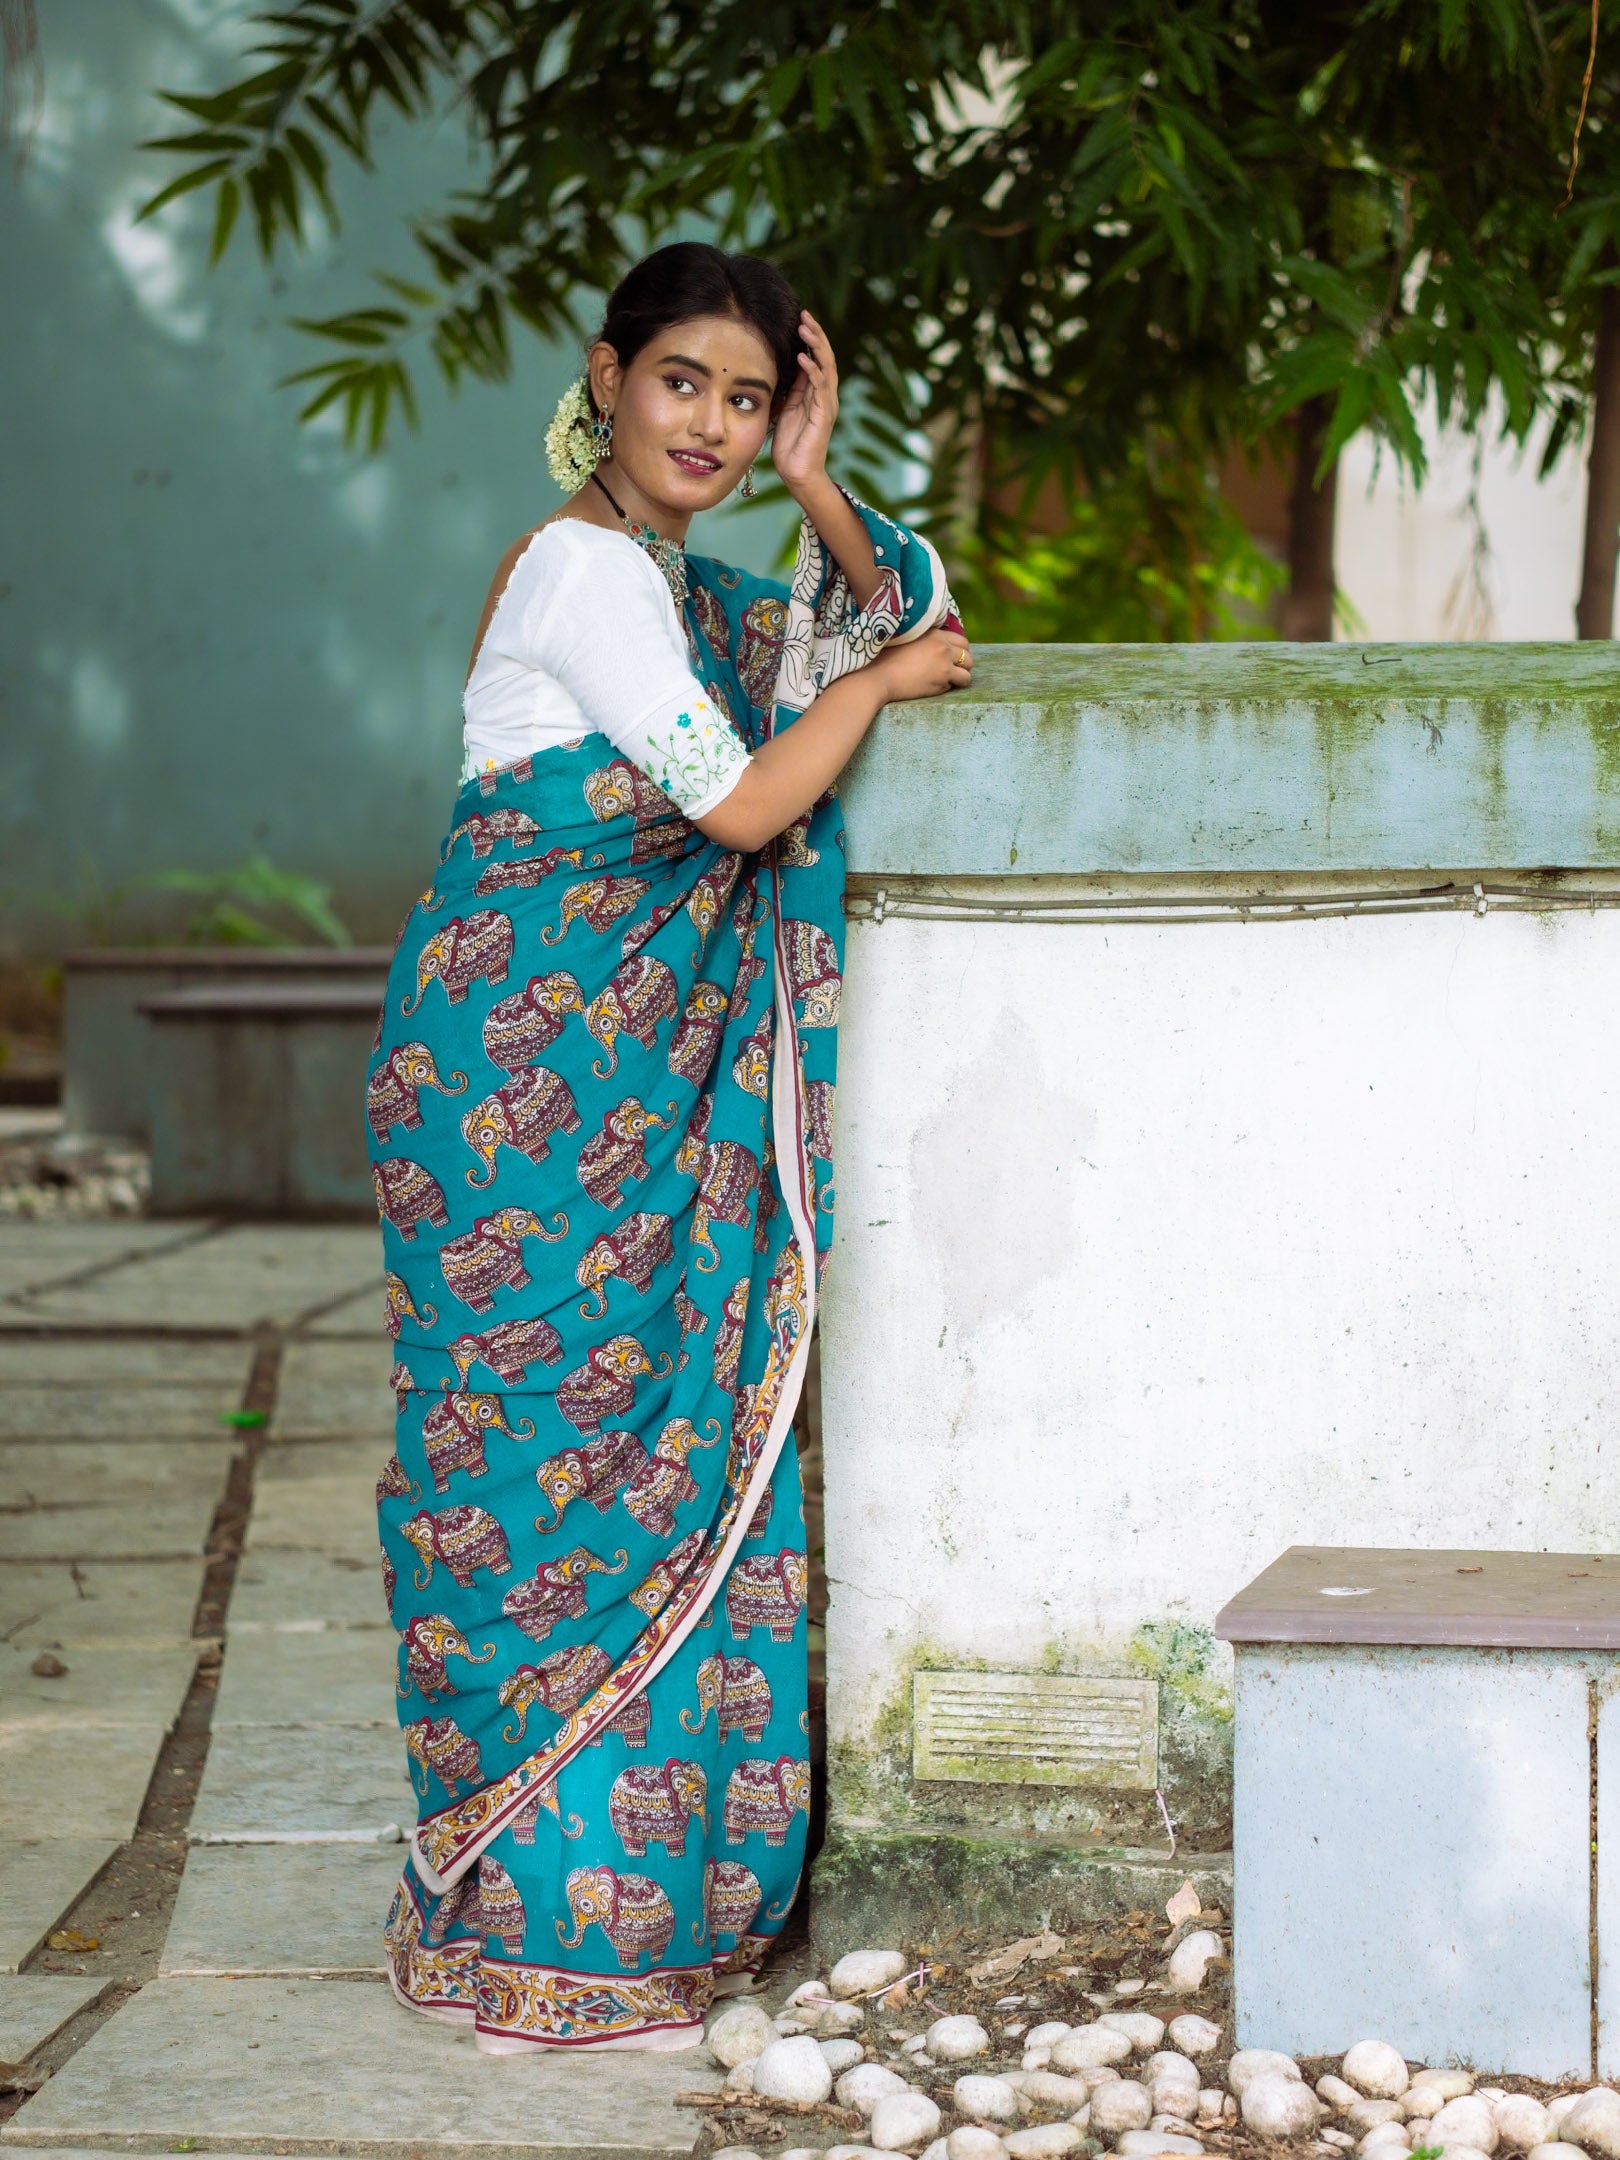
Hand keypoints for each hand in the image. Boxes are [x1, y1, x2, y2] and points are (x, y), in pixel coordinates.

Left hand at [772, 311, 838, 492]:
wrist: (797, 472)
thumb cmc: (789, 443)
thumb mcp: (786, 407)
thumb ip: (790, 387)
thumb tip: (784, 364)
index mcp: (816, 391)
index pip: (817, 357)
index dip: (810, 337)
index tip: (799, 318)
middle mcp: (825, 394)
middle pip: (825, 356)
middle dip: (815, 334)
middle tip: (804, 314)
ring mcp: (827, 404)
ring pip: (826, 366)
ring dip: (815, 346)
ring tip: (805, 328)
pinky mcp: (823, 415)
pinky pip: (821, 387)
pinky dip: (812, 371)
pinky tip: (802, 358)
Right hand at [872, 628, 973, 702]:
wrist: (877, 677)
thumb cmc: (884, 659)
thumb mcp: (907, 639)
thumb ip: (924, 639)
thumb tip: (935, 645)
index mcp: (935, 634)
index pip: (962, 640)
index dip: (960, 651)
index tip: (953, 658)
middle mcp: (943, 647)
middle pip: (968, 656)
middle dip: (964, 665)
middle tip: (954, 671)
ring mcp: (944, 665)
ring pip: (966, 674)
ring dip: (960, 679)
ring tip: (948, 682)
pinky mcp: (941, 682)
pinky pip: (954, 686)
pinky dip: (948, 688)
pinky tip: (934, 687)